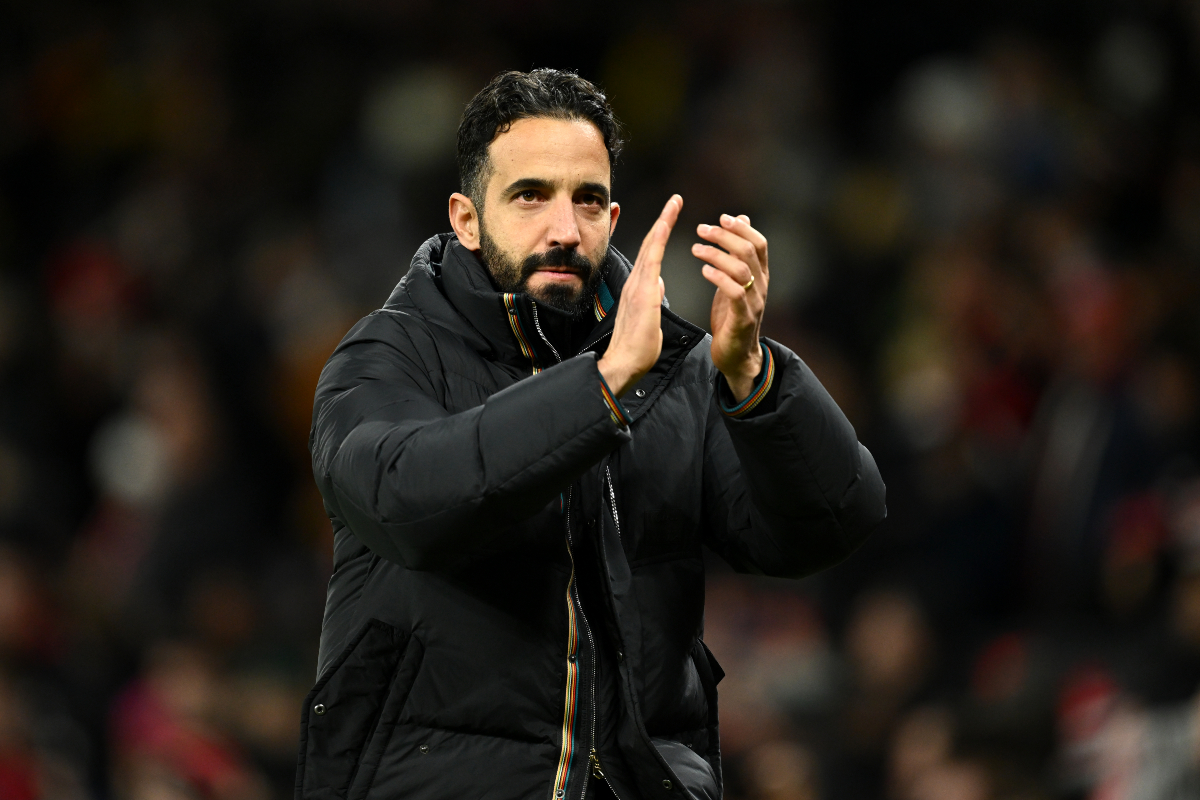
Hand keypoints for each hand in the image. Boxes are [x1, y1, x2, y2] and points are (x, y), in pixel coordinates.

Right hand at [598, 195, 681, 396]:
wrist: (624, 364)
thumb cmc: (637, 348)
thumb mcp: (650, 317)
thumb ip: (652, 298)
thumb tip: (658, 284)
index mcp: (639, 288)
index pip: (651, 255)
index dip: (661, 234)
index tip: (671, 216)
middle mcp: (636, 282)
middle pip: (650, 244)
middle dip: (663, 220)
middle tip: (676, 200)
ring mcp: (638, 286)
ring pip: (650, 246)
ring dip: (662, 222)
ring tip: (675, 203)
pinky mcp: (642, 293)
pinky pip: (651, 260)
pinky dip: (658, 240)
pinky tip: (666, 224)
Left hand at [693, 214, 768, 400]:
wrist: (737, 356)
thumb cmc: (732, 317)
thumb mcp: (736, 281)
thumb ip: (738, 254)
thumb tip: (742, 220)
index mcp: (760, 276)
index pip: (759, 243)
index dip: (742, 228)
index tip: (721, 218)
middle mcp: (761, 286)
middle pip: (749, 250)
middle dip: (725, 236)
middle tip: (701, 230)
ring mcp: (754, 302)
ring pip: (741, 268)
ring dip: (716, 254)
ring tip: (696, 249)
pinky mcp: (743, 318)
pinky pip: (735, 292)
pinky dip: (719, 278)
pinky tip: (704, 271)